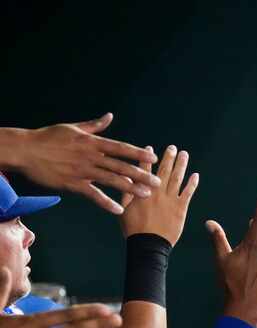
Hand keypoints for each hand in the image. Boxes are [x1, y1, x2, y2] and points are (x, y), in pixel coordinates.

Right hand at [15, 113, 159, 214]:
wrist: (26, 150)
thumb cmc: (48, 137)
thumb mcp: (73, 128)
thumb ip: (95, 126)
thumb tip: (110, 116)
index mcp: (92, 143)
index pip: (120, 148)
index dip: (138, 153)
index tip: (153, 158)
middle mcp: (91, 156)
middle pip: (121, 166)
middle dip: (141, 174)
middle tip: (158, 182)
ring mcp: (83, 171)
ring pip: (111, 180)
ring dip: (130, 188)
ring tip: (146, 195)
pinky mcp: (73, 183)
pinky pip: (93, 194)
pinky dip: (106, 202)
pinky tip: (118, 210)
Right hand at [120, 145, 198, 245]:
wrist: (149, 244)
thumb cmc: (134, 229)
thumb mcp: (125, 209)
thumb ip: (127, 193)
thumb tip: (127, 179)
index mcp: (142, 191)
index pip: (144, 170)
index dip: (147, 159)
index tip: (150, 148)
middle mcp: (157, 192)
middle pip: (164, 171)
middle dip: (168, 157)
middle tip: (173, 147)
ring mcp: (170, 199)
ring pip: (177, 178)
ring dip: (181, 165)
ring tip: (184, 154)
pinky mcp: (180, 208)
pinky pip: (188, 193)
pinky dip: (192, 183)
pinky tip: (195, 175)